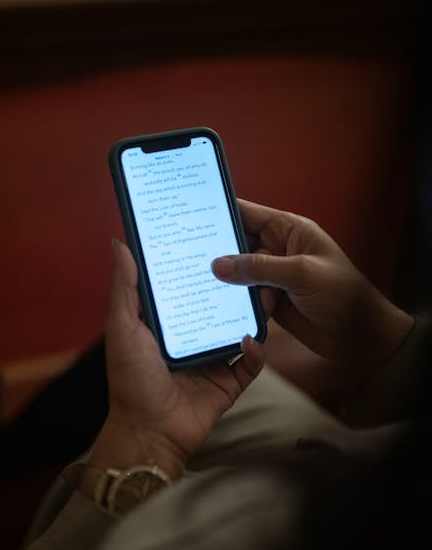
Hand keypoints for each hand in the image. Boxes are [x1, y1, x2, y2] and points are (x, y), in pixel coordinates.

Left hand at [90, 238, 265, 478]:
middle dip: (235, 286)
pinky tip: (249, 338)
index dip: (200, 265)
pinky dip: (255, 351)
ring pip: (241, 328)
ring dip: (253, 312)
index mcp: (169, 322)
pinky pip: (251, 363)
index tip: (212, 239)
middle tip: (248, 263)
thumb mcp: (122, 328)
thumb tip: (120, 243)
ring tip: (262, 291)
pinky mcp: (229, 382)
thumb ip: (124, 288)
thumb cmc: (130, 380)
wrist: (148, 433)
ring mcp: (213, 359)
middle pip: (220, 304)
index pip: (188, 286)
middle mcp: (193, 337)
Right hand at [211, 200, 413, 379]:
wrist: (361, 337)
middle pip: (237, 244)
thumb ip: (259, 268)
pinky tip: (221, 306)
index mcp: (289, 231)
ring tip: (203, 285)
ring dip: (227, 282)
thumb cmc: (343, 296)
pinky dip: (235, 301)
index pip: (248, 214)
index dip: (221, 212)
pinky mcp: (270, 301)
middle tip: (188, 257)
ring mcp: (273, 276)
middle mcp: (278, 250)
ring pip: (238, 273)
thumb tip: (219, 264)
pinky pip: (244, 296)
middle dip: (217, 252)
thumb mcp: (301, 274)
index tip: (191, 214)